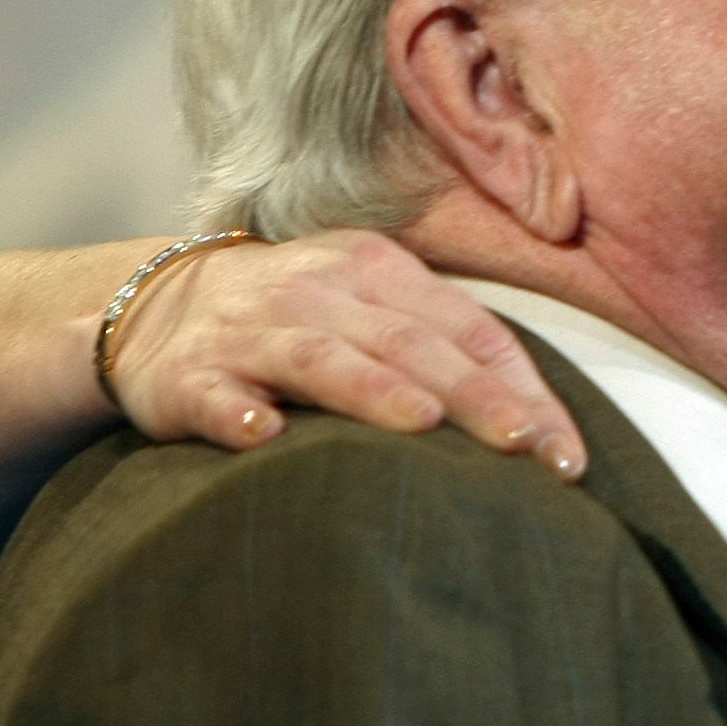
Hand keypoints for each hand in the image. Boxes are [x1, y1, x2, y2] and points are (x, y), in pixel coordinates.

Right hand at [106, 229, 585, 479]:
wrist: (161, 305)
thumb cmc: (302, 320)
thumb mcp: (376, 311)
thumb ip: (447, 352)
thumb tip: (543, 430)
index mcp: (380, 271)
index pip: (469, 329)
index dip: (523, 388)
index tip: (565, 454)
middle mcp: (321, 292)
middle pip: (409, 342)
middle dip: (472, 394)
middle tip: (522, 447)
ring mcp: (252, 331)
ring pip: (322, 357)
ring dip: (372, 389)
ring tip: (420, 423)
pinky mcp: (189, 376)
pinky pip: (215, 393)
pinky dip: (237, 413)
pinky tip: (261, 435)